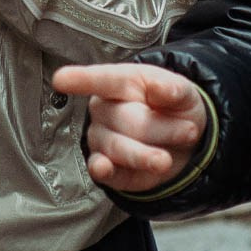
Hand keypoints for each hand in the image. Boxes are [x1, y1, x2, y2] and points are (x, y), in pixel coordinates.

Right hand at [52, 62, 208, 192]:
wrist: (185, 141)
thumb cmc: (175, 108)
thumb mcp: (184, 92)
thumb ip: (174, 88)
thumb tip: (161, 88)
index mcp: (120, 83)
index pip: (100, 79)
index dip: (80, 79)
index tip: (61, 79)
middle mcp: (104, 110)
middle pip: (127, 121)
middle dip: (163, 129)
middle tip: (188, 130)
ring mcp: (101, 139)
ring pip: (119, 148)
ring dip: (150, 155)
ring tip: (168, 157)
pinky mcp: (106, 168)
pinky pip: (101, 171)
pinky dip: (103, 170)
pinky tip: (105, 168)